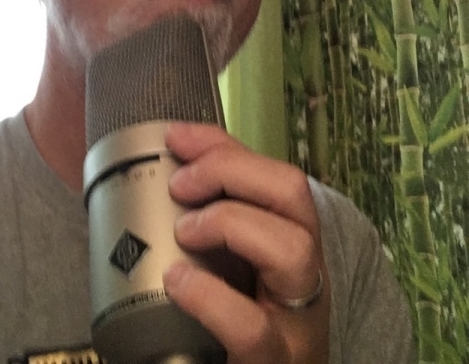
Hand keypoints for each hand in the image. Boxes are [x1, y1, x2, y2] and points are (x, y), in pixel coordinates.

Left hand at [163, 122, 328, 363]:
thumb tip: (173, 161)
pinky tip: (179, 283)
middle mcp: (307, 273)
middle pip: (294, 195)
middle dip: (231, 171)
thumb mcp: (238, 261)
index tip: (176, 139)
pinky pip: (252, 328)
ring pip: (293, 249)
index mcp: (296, 241)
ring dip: (230, 223)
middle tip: (180, 185)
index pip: (277, 174)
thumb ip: (216, 214)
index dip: (225, 148)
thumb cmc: (247, 322)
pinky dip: (211, 297)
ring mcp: (296, 321)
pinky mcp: (272, 362)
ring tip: (184, 233)